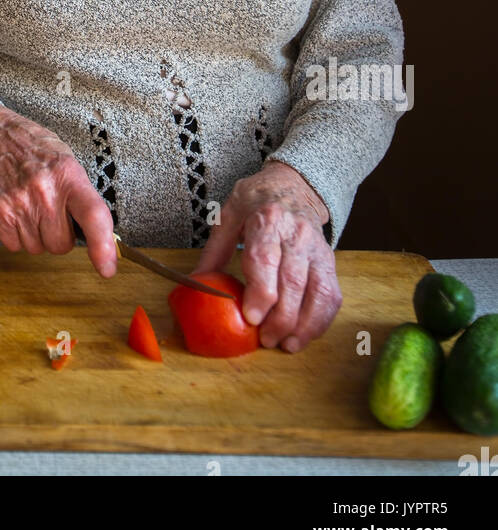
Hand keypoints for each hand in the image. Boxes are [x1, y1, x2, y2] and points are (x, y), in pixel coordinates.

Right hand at [0, 103, 117, 278]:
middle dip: (60, 235)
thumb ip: (82, 196)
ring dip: (38, 235)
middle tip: (52, 210)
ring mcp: (19, 203)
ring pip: (39, 248)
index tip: (108, 267)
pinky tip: (17, 211)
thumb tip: (102, 235)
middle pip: (62, 244)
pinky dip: (17, 235)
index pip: (93, 215)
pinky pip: (16, 246)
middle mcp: (44, 191)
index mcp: (68, 175)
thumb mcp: (67, 161)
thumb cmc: (34, 150)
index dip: (103, 246)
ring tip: (31, 206)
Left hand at [191, 161, 341, 352]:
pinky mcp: (330, 261)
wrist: (293, 185)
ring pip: (318, 291)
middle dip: (280, 317)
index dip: (261, 291)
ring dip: (304, 324)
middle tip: (264, 339)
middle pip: (292, 281)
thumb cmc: (256, 201)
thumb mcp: (228, 215)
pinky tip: (305, 334)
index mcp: (267, 218)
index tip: (252, 317)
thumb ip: (214, 250)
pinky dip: (321, 320)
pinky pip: (331, 295)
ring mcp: (317, 248)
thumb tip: (196, 283)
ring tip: (286, 344)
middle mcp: (297, 232)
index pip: (266, 257)